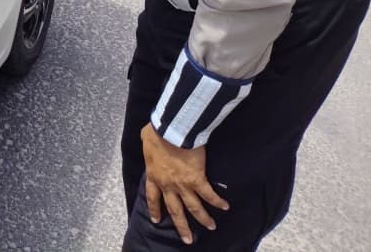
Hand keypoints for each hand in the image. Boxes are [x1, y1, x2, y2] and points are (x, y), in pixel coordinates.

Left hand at [141, 124, 228, 244]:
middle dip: (181, 226)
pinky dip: (217, 201)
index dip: (155, 210)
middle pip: (175, 210)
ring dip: (203, 219)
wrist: (171, 130)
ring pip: (193, 208)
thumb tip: (147, 138)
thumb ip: (147, 144)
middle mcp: (168, 185)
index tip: (156, 221)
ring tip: (211, 226)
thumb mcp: (145, 139)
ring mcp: (183, 184)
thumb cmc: (157, 132)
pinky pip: (209, 194)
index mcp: (153, 175)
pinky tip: (225, 207)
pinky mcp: (197, 179)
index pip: (152, 197)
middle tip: (186, 239)